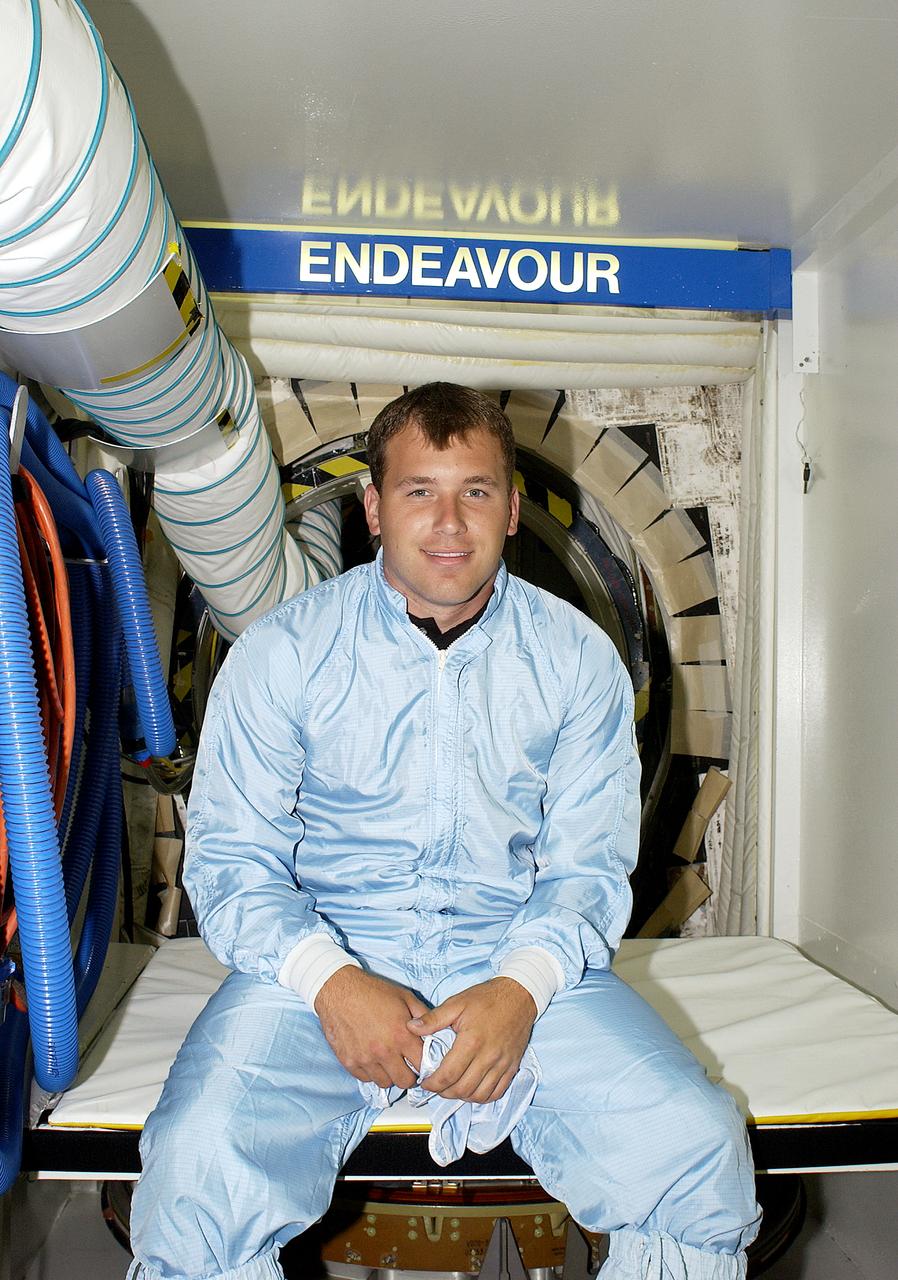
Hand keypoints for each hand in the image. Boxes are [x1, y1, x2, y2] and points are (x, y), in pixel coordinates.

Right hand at [315, 967, 428, 1089]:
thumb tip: (436, 1031)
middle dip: (408, 1074)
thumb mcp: (404, 997)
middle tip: (404, 1063)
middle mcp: (384, 1051)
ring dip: (388, 1074)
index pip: (422, 1066)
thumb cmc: (372, 991)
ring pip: (385, 1083)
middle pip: (405, 1082)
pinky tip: (371, 1057)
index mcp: (401, 1035)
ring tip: (387, 1060)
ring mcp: (365, 1059)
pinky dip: (370, 1072)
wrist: (338, 989)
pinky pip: (365, 1079)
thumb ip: (423, 1015)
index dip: (424, 1064)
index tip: (420, 1060)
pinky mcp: (349, 1062)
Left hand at [408, 977, 536, 1103]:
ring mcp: (502, 1064)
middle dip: (444, 1093)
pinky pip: (497, 1092)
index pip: (448, 1075)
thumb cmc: (488, 998)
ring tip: (452, 1088)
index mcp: (471, 1041)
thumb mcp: (457, 1003)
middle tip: (436, 1086)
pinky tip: (473, 1090)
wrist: (519, 995)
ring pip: (479, 1095)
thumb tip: (411, 1027)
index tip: (425, 1082)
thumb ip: (433, 1018)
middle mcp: (488, 1056)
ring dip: (462, 1097)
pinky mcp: (512, 1066)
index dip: (433, 1084)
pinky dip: (482, 1097)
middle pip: (462, 1089)